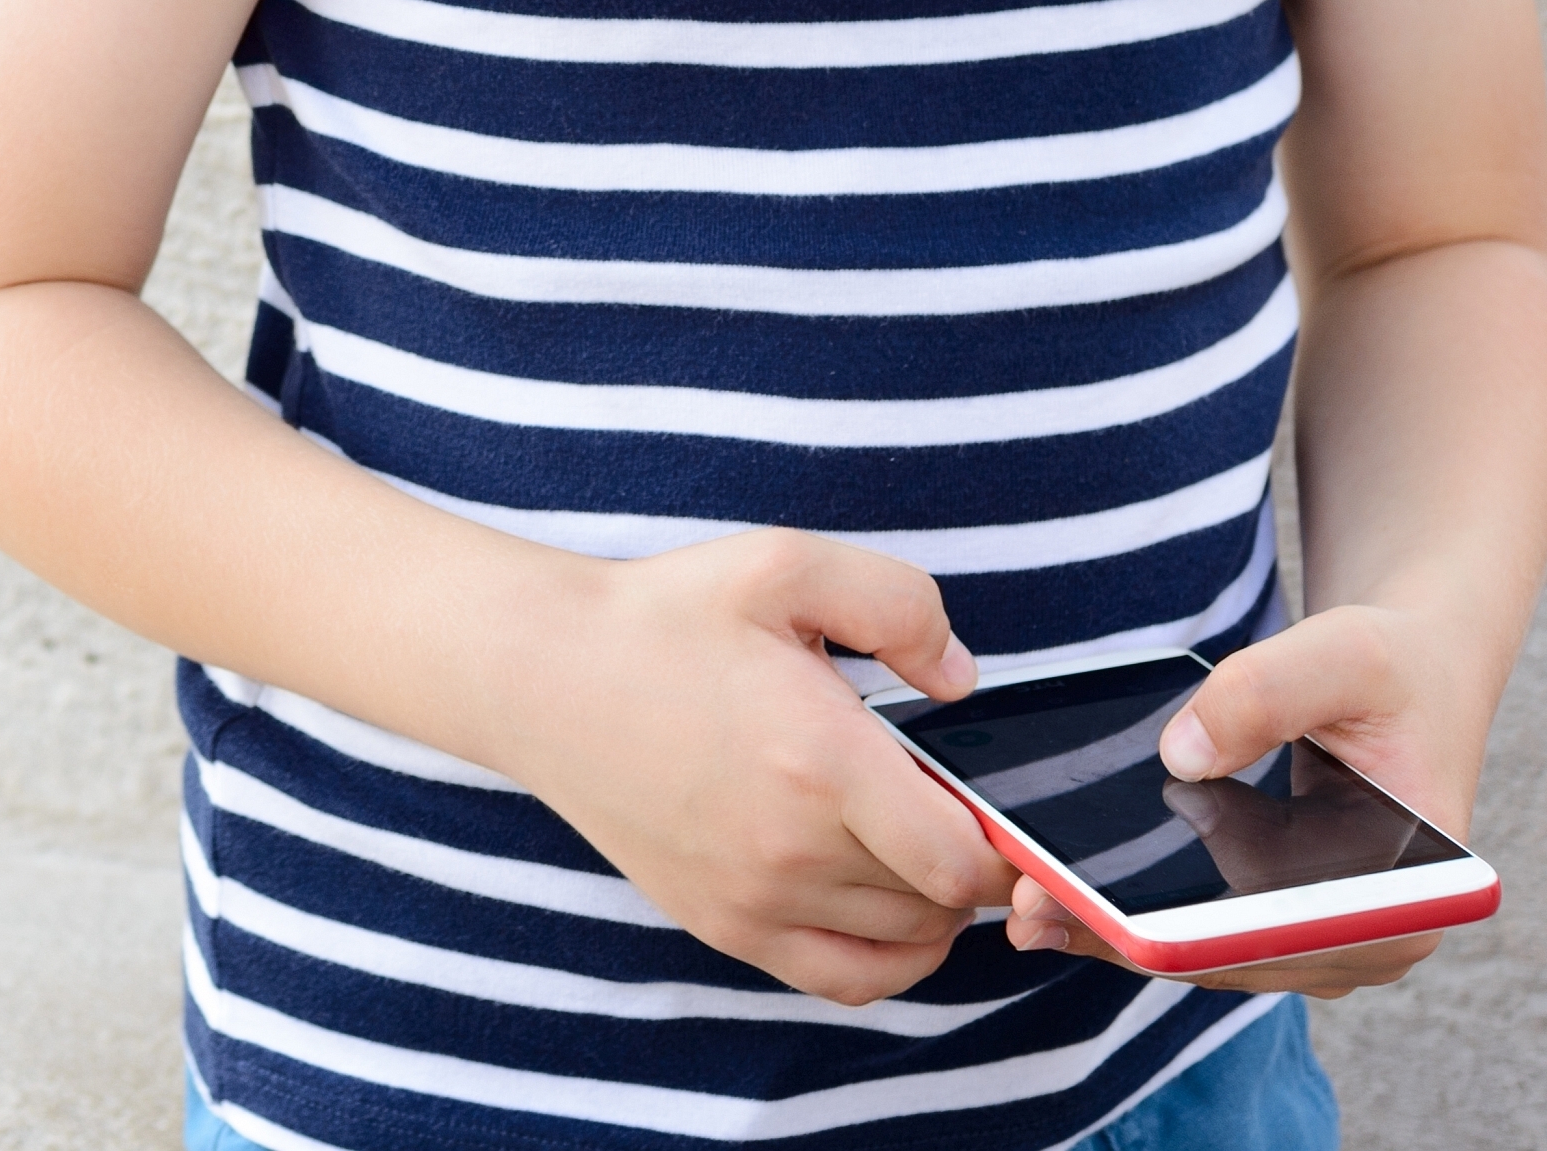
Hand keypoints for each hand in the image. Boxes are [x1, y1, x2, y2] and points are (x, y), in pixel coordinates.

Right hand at [494, 530, 1019, 1005]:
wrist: (543, 675)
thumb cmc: (662, 616)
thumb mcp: (784, 564)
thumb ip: (901, 605)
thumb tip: (963, 683)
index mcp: (820, 761)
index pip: (964, 858)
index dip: (1004, 836)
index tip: (988, 790)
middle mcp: (792, 849)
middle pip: (941, 901)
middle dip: (964, 853)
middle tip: (936, 791)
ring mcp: (755, 900)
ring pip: (906, 943)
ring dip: (930, 898)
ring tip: (904, 830)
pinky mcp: (724, 926)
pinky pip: (849, 981)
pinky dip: (892, 956)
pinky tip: (884, 898)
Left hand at [998, 603, 1484, 998]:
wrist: (1413, 674)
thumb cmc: (1395, 667)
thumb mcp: (1346, 654)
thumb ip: (1267, 693)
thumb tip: (1181, 754)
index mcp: (1406, 906)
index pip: (1276, 938)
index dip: (1181, 932)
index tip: (1093, 909)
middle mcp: (1367, 945)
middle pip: (1230, 957)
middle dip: (1126, 936)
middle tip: (1028, 907)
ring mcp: (1318, 940)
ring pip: (1204, 952)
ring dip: (1116, 930)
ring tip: (1024, 902)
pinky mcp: (1279, 919)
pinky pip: (1198, 925)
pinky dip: (1135, 908)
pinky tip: (1060, 884)